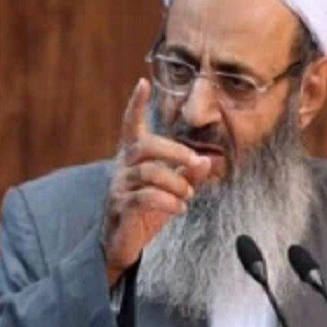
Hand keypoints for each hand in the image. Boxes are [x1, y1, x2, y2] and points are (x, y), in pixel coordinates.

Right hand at [102, 78, 210, 285]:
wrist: (123, 243)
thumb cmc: (147, 210)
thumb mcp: (172, 189)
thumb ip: (188, 173)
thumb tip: (206, 160)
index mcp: (133, 157)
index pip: (130, 125)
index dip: (135, 105)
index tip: (142, 83)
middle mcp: (122, 167)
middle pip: (146, 146)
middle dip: (175, 151)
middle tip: (196, 161)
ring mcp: (119, 186)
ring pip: (149, 172)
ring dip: (176, 182)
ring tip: (188, 196)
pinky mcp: (121, 207)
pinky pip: (145, 197)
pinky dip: (168, 201)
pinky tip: (179, 208)